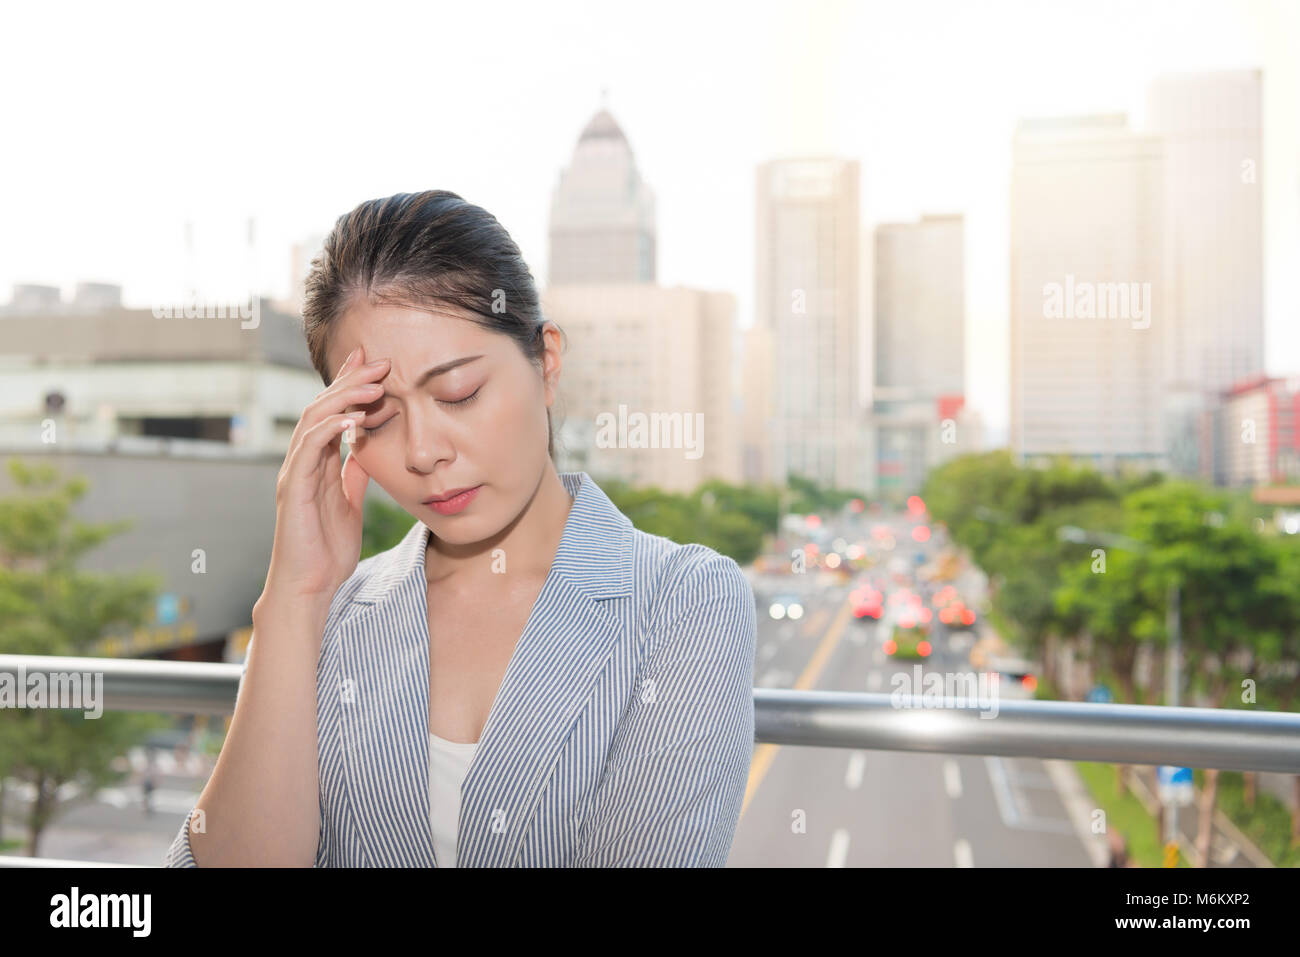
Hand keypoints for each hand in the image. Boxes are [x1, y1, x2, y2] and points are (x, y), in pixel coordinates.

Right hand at [261, 344, 389, 601]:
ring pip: (314, 421)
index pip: (332, 412)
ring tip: (374, 384)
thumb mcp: (350, 503)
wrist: (310, 587)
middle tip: (380, 361)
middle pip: (322, 407)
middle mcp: (302, 462)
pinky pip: (310, 449)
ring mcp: (295, 473)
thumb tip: (368, 448)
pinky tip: (354, 420)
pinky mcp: (293, 489)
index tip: (375, 363)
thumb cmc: (327, 551)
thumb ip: (354, 474)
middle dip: (350, 381)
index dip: (350, 385)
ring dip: (344, 399)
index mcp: (317, 463)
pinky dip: (331, 430)